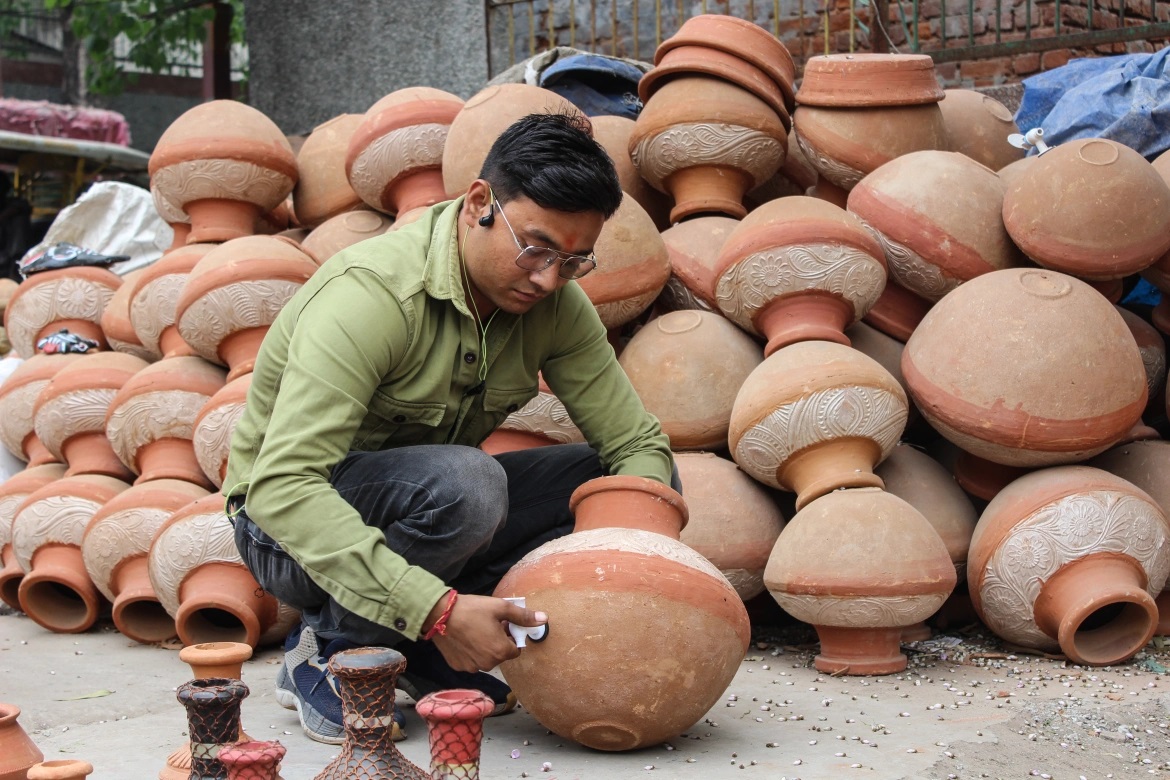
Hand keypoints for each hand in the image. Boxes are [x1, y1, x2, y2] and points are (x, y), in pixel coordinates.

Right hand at [428, 593, 546, 672]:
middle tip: (488, 625)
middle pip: (501, 655)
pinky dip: (471, 652)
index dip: (511, 636)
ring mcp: (472, 667)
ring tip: (475, 630)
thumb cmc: (472, 610)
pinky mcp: (458, 666)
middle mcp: (488, 664)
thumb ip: (524, 616)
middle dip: (498, 642)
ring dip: (485, 648)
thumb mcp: (501, 608)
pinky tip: (465, 638)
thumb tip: (544, 619)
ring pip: (486, 659)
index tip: (502, 624)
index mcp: (501, 651)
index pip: (516, 649)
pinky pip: (471, 661)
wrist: (440, 615)